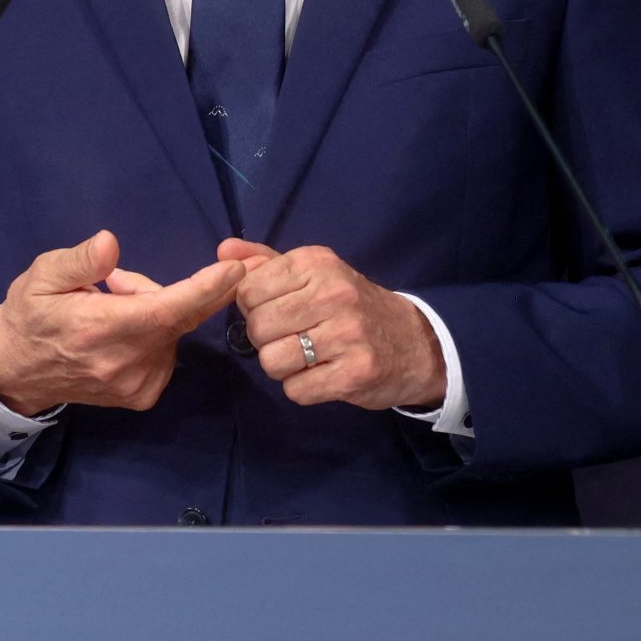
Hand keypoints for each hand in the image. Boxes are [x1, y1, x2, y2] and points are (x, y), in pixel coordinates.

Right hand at [0, 230, 244, 414]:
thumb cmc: (30, 316)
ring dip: (156, 313)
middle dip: (165, 289)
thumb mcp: (41, 276)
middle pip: (177, 316)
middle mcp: (125, 362)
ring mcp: (136, 385)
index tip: (236, 270)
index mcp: (99, 328)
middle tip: (115, 283)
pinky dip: (155, 336)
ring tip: (111, 311)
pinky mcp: (142, 396)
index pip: (165, 309)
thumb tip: (110, 243)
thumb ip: (78, 260)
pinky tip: (121, 336)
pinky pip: (167, 352)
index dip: (205, 290)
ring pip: (172, 332)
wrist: (16, 373)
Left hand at [222, 239, 445, 409]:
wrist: (416, 342)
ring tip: (307, 357)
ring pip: (272, 361)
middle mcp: (333, 294)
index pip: (248, 289)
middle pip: (257, 327)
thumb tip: (224, 250)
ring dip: (282, 367)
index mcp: (317, 263)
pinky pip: (296, 390)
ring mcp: (347, 335)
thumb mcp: (315, 273)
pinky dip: (302, 388)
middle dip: (265, 340)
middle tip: (292, 337)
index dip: (252, 307)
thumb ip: (266, 262)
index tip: (276, 311)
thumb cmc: (353, 305)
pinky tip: (322, 375)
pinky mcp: (354, 374)